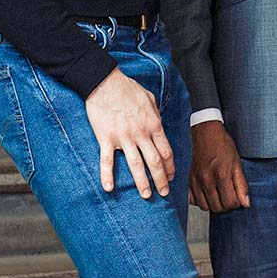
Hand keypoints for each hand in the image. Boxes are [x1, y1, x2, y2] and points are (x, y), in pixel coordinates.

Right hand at [84, 67, 173, 198]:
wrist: (105, 82)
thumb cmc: (128, 89)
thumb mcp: (149, 98)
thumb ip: (156, 114)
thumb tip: (159, 124)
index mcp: (153, 125)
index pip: (166, 151)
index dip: (170, 167)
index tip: (171, 176)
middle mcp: (141, 134)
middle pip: (154, 162)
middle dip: (161, 180)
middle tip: (164, 193)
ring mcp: (124, 137)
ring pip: (136, 165)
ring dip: (142, 183)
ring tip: (146, 195)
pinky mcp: (106, 138)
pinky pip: (107, 161)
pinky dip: (107, 175)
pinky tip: (109, 188)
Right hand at [190, 119, 250, 212]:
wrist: (204, 132)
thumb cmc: (221, 144)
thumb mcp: (237, 162)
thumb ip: (241, 184)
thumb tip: (246, 203)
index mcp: (221, 174)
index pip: (230, 203)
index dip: (236, 202)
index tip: (238, 196)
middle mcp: (206, 180)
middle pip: (217, 207)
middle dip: (226, 205)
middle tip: (229, 195)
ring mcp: (195, 181)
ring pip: (204, 206)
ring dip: (213, 204)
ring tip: (219, 194)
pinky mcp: (187, 180)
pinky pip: (192, 200)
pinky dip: (200, 200)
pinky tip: (207, 192)